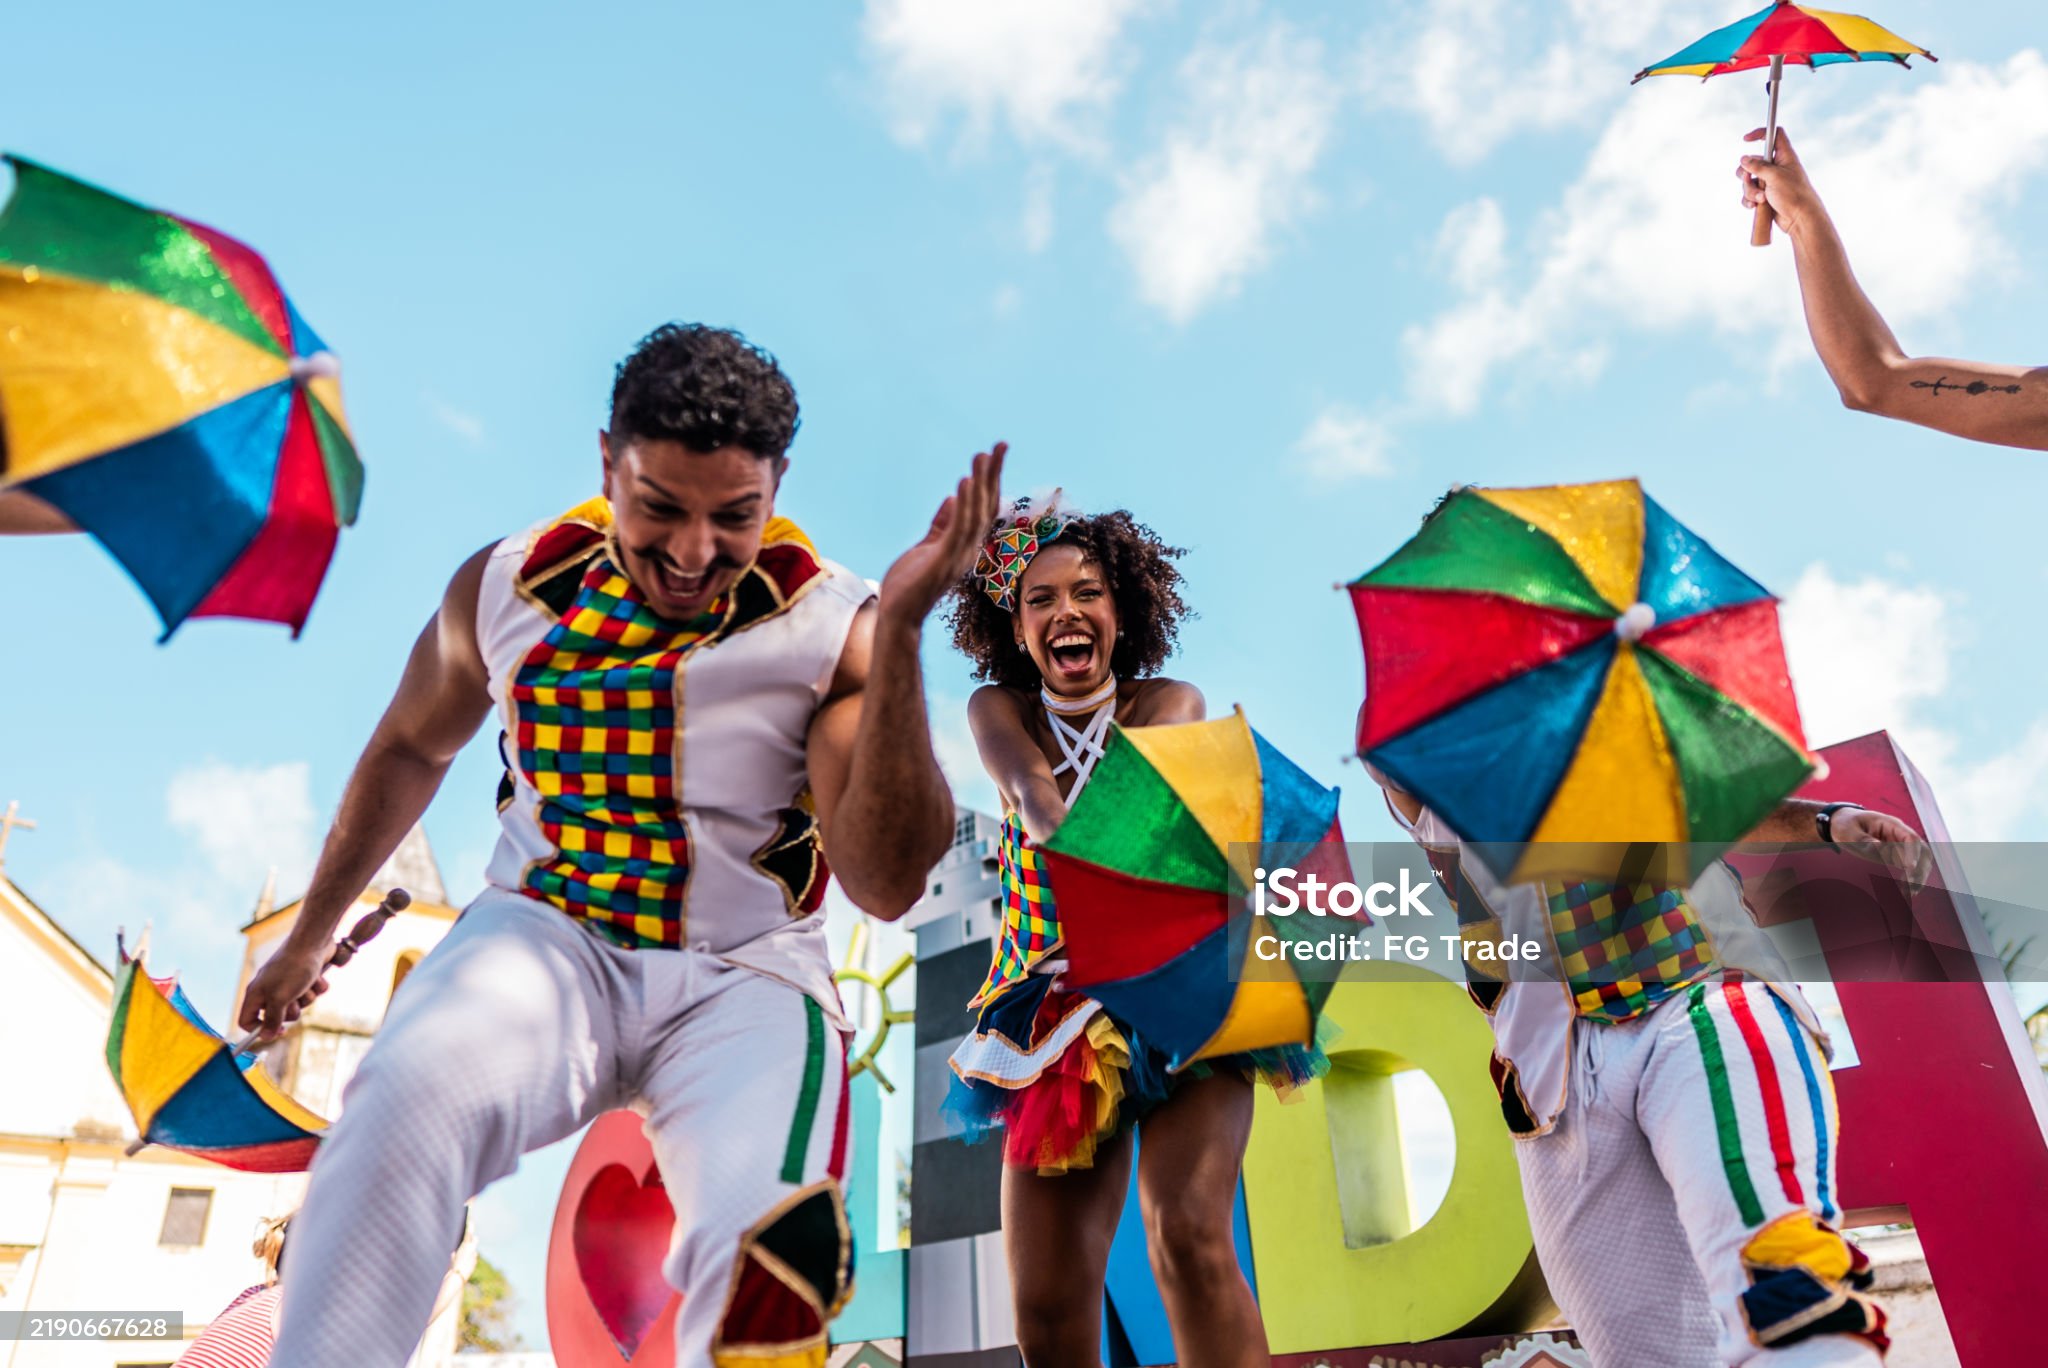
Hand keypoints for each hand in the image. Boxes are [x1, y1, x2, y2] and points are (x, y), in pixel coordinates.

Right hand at [236, 943, 333, 1039]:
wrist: (314, 942)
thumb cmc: (293, 968)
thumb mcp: (280, 999)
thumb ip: (272, 1019)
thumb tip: (265, 1037)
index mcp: (256, 993)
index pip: (246, 1019)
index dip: (259, 1029)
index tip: (278, 1031)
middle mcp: (270, 988)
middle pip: (278, 1015)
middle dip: (292, 1011)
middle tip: (294, 1000)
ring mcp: (288, 982)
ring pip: (299, 1004)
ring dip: (307, 997)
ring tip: (307, 984)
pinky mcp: (306, 976)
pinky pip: (313, 992)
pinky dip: (317, 986)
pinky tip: (317, 976)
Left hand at [876, 442, 1005, 627]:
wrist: (898, 616)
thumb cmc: (910, 586)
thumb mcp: (926, 546)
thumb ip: (940, 524)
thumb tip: (950, 499)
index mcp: (963, 544)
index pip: (982, 506)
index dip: (990, 480)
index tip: (994, 454)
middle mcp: (967, 548)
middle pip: (985, 505)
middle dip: (992, 474)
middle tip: (1000, 445)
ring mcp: (957, 555)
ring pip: (975, 514)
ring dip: (979, 484)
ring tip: (981, 457)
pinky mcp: (943, 560)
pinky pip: (957, 529)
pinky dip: (962, 505)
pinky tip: (963, 483)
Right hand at [1737, 126, 1823, 236]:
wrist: (1799, 218)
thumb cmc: (1793, 194)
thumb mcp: (1774, 176)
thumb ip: (1758, 166)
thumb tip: (1743, 159)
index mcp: (1784, 156)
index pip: (1773, 135)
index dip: (1760, 133)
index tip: (1746, 139)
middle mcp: (1776, 167)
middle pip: (1752, 161)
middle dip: (1746, 173)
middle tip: (1750, 179)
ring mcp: (1769, 182)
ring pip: (1748, 180)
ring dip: (1749, 190)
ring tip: (1760, 199)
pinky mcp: (1765, 195)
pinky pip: (1749, 194)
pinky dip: (1749, 200)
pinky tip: (1755, 206)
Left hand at [1830, 807, 1932, 892]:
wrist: (1843, 824)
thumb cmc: (1846, 825)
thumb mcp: (1848, 831)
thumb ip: (1863, 840)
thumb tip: (1880, 847)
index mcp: (1891, 824)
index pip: (1910, 838)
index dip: (1913, 853)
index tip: (1909, 867)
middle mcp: (1900, 835)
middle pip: (1922, 851)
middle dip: (1920, 868)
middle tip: (1910, 885)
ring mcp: (1901, 846)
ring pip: (1921, 861)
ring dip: (1919, 877)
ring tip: (1910, 893)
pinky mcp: (1897, 857)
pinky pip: (1911, 868)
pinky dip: (1912, 880)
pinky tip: (1908, 892)